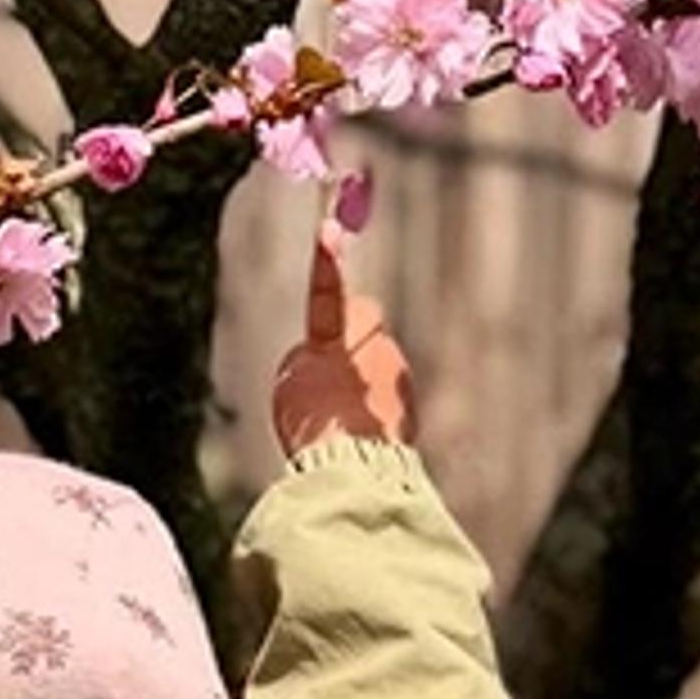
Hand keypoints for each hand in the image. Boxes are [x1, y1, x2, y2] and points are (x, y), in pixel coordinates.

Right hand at [271, 223, 415, 455]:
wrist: (351, 468)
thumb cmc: (314, 424)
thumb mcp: (290, 381)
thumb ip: (310, 357)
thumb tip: (332, 361)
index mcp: (336, 337)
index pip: (326, 292)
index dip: (326, 262)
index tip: (328, 230)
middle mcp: (374, 347)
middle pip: (361, 329)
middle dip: (349, 345)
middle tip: (324, 383)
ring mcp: (396, 375)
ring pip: (376, 367)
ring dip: (360, 384)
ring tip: (337, 420)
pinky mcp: (408, 407)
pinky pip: (385, 399)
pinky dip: (372, 413)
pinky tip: (356, 436)